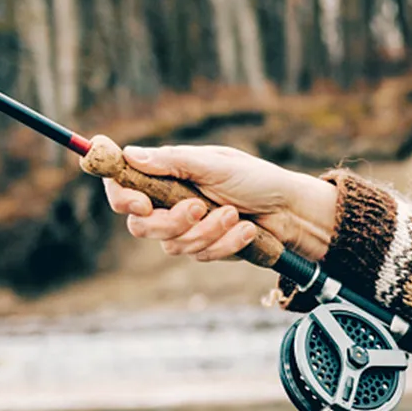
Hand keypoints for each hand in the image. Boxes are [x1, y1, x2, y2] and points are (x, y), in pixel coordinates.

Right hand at [100, 143, 338, 263]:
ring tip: (235, 214)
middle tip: (199, 207)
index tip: (140, 205)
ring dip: (207, 231)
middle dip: (172, 222)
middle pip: (140, 226)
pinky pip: (200, 255)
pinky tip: (247, 230)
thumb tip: (131, 155)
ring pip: (172, 245)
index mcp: (167, 173)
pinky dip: (225, 243)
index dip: (121, 196)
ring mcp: (185, 227)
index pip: (123, 184)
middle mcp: (169, 201)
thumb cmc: (256, 179)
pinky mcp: (203, 247)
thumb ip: (173, 162)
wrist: (290, 211)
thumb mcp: (215, 164)